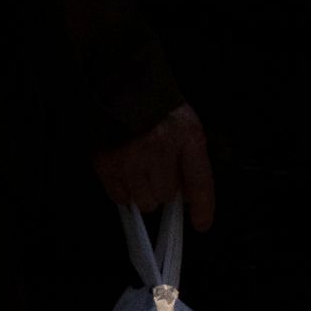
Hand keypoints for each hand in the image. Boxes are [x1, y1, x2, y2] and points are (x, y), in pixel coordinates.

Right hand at [93, 104, 216, 232]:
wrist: (123, 86)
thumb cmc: (158, 108)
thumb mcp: (186, 127)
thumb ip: (191, 161)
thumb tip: (188, 198)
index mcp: (185, 136)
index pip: (199, 181)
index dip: (203, 207)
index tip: (201, 224)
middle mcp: (159, 149)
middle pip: (166, 196)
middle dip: (163, 187)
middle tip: (156, 168)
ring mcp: (131, 159)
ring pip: (143, 201)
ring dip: (143, 190)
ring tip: (139, 167)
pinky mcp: (107, 164)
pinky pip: (120, 198)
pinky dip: (124, 189)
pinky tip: (125, 169)